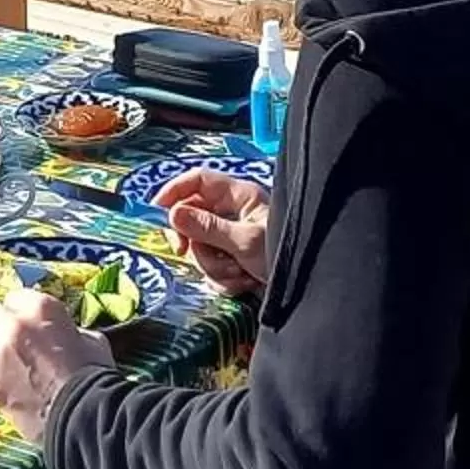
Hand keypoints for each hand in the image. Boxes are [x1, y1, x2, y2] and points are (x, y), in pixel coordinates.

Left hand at [0, 289, 114, 443]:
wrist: (83, 415)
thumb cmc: (94, 376)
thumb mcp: (92, 341)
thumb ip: (71, 332)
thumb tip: (66, 336)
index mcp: (41, 309)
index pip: (16, 297)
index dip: (21, 311)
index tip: (25, 322)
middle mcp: (14, 325)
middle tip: (7, 339)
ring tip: (8, 369)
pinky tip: (11, 394)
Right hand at [153, 171, 272, 294]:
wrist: (312, 288)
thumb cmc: (283, 252)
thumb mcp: (245, 240)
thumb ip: (208, 228)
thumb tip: (173, 214)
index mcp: (238, 196)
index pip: (197, 180)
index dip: (174, 190)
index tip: (157, 210)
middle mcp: (232, 213)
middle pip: (192, 219)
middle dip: (194, 242)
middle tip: (186, 252)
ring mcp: (232, 238)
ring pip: (201, 248)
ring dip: (215, 266)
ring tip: (239, 273)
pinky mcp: (234, 260)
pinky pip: (213, 268)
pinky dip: (225, 279)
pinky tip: (243, 282)